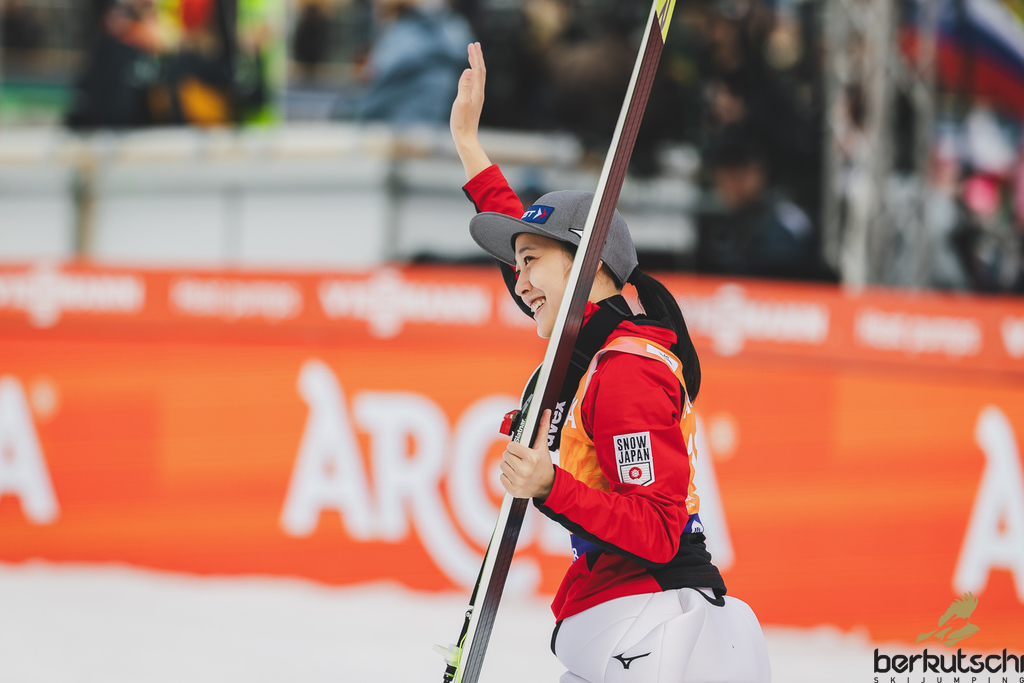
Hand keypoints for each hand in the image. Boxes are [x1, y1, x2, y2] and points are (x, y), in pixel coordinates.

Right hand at [450, 42, 491, 179]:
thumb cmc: (461, 121)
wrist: (466, 137)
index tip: (472, 45)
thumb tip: (468, 70)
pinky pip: (475, 83)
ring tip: (472, 55)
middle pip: (480, 71)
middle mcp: (479, 92)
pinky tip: (469, 74)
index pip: (477, 69)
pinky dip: (473, 73)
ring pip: (478, 76)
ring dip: (476, 64)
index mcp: (476, 91)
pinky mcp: (473, 101)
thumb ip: (464, 85)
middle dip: (477, 57)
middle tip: (474, 45)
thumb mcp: (461, 102)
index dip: (475, 56)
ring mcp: (477, 97)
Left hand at [500, 409, 555, 499]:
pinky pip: (501, 478)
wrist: (548, 486)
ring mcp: (518, 482)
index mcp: (531, 458)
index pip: (510, 446)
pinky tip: (517, 476)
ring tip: (520, 468)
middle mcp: (524, 470)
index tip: (521, 450)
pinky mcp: (513, 490)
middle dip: (512, 456)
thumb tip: (546, 411)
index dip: (515, 447)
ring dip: (509, 466)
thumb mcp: (543, 447)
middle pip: (505, 455)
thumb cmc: (544, 464)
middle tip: (521, 460)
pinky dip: (507, 477)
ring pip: (502, 466)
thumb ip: (542, 428)